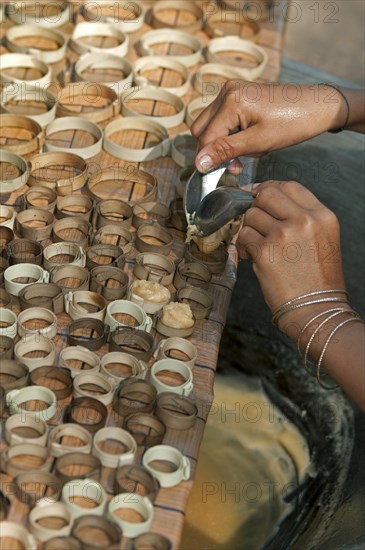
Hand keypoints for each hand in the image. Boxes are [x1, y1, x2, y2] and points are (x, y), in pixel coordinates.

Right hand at [191, 80, 348, 173]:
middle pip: (202, 129)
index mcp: (231, 100)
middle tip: (239, 163)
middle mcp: (227, 91)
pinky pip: (222, 119)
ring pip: (211, 126)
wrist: (317, 107)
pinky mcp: (239, 94)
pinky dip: (231, 134)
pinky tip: (250, 139)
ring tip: (249, 150)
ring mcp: (232, 90)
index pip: (205, 137)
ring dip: (224, 143)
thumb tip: (199, 163)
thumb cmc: (293, 123)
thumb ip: (225, 151)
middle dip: (216, 150)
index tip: (223, 173)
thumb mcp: (258, 143)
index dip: (211, 159)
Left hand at [238, 181, 346, 319]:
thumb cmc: (318, 280)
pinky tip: (250, 257)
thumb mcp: (322, 239)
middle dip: (254, 206)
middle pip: (266, 194)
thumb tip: (266, 200)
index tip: (257, 193)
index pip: (290, 186)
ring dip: (248, 229)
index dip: (269, 187)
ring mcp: (283, 235)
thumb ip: (301, 217)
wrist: (317, 311)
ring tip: (255, 246)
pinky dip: (242, 246)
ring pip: (251, 215)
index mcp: (322, 216)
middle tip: (253, 220)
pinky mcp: (265, 252)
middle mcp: (305, 221)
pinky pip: (243, 236)